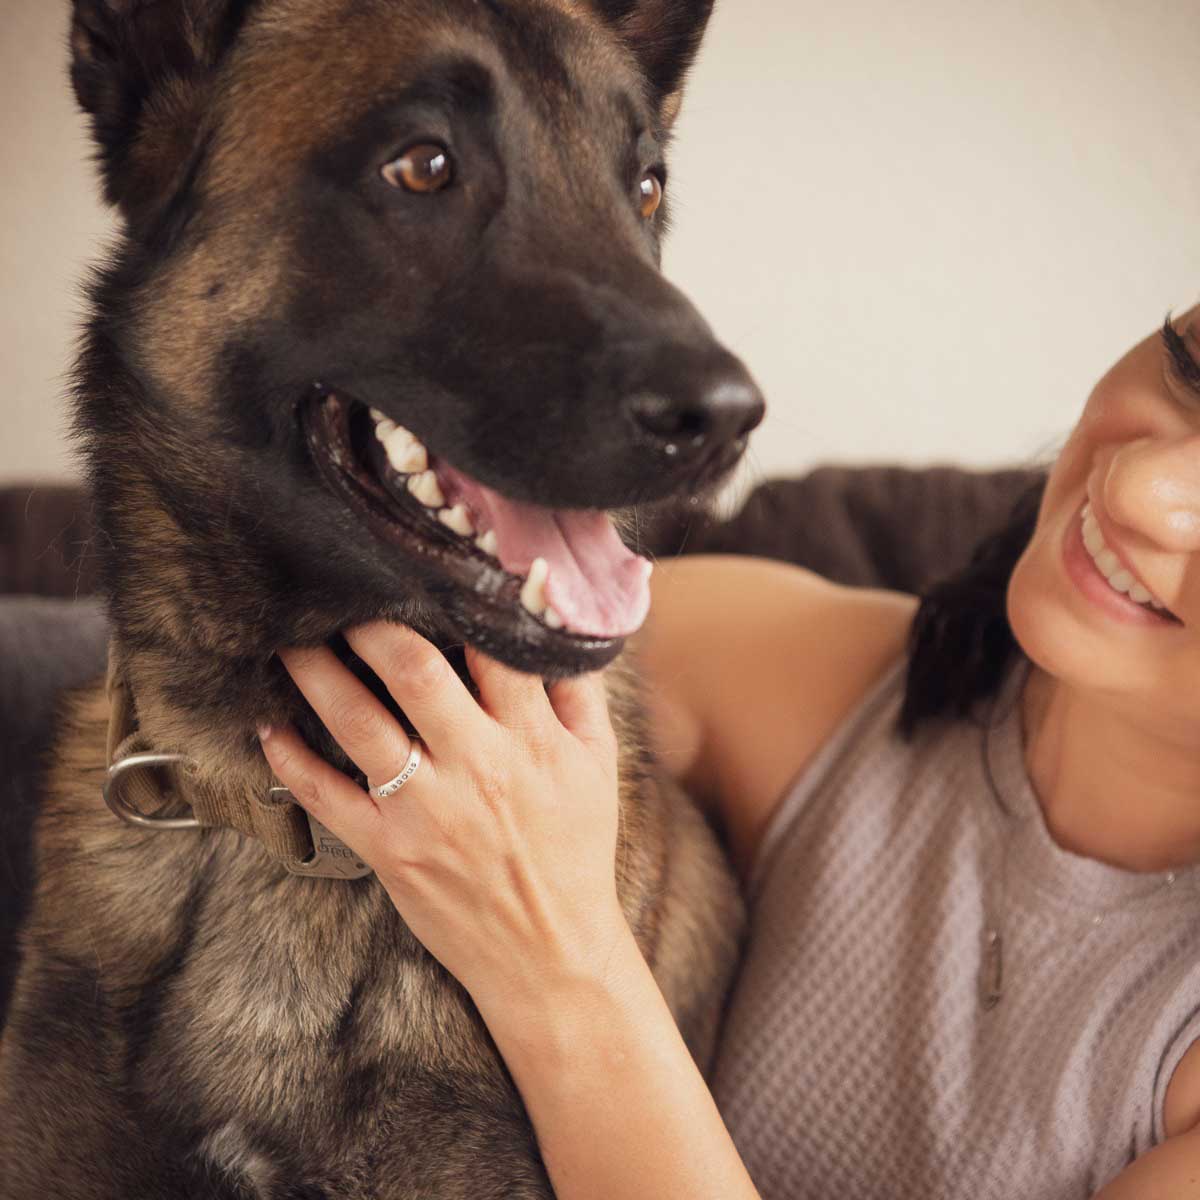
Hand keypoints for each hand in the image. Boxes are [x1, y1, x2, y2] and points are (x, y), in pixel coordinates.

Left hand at [258, 623, 630, 1017]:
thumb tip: (559, 629)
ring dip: (317, 673)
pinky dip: (289, 759)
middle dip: (370, 622)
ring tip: (292, 640)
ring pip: (358, 722)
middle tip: (341, 592)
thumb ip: (579, 694)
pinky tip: (269, 727)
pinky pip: (325, 796)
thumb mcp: (598, 767)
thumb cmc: (576, 850)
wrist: (550, 952)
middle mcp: (477, 766)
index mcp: (531, 739)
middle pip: (412, 670)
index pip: (491, 648)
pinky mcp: (388, 850)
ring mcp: (426, 810)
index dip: (457, 600)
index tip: (425, 571)